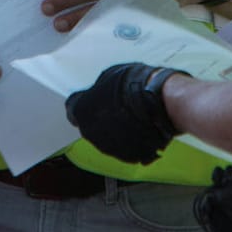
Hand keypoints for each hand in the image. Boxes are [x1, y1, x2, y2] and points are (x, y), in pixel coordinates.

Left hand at [65, 62, 183, 164]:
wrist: (158, 102)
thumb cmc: (134, 85)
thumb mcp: (110, 75)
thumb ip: (99, 90)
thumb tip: (99, 93)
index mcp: (82, 111)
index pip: (73, 110)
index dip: (84, 104)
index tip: (92, 101)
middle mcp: (91, 133)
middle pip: (90, 125)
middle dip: (101, 118)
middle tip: (117, 107)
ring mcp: (109, 147)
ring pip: (108, 138)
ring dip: (116, 130)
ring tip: (133, 116)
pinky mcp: (128, 156)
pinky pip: (125, 148)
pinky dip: (130, 140)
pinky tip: (142, 127)